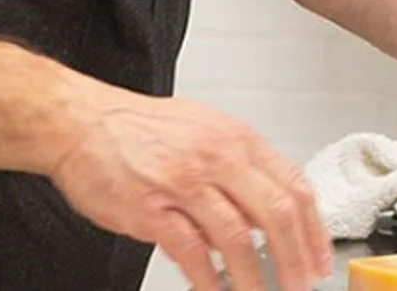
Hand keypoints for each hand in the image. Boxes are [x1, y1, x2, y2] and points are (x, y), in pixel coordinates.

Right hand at [48, 87, 330, 290]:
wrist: (78, 122)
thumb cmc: (133, 127)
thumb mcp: (199, 129)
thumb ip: (234, 167)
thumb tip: (261, 212)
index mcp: (232, 137)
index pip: (292, 184)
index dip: (313, 229)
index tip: (318, 258)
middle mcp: (214, 156)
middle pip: (276, 213)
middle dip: (296, 259)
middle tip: (301, 286)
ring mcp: (183, 182)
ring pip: (239, 239)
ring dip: (257, 279)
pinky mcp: (152, 209)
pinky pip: (192, 254)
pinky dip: (210, 282)